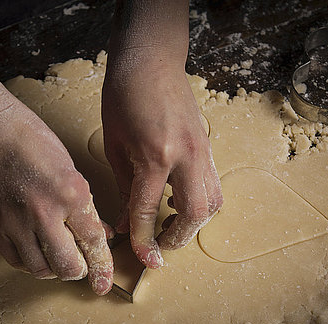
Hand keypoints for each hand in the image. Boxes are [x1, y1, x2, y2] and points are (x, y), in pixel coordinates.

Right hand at [0, 96, 113, 294]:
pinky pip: (16, 260)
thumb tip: (99, 233)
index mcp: (70, 193)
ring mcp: (15, 223)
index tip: (104, 282)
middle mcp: (44, 213)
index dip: (102, 265)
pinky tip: (35, 251)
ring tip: (57, 258)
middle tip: (81, 266)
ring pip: (40, 270)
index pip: (93, 241)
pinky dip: (30, 262)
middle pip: (68, 266)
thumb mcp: (69, 168)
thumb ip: (83, 205)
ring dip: (54, 269)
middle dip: (79, 271)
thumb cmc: (28, 139)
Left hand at [102, 51, 222, 268]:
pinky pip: (212, 184)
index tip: (142, 258)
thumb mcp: (114, 145)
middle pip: (195, 214)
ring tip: (171, 226)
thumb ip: (124, 187)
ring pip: (213, 201)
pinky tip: (179, 201)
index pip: (149, 210)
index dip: (143, 239)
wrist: (151, 60)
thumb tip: (125, 222)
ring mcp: (202, 150)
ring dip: (194, 223)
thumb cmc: (124, 95)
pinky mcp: (208, 146)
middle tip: (161, 247)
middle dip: (178, 238)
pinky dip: (199, 202)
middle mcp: (186, 155)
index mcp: (156, 155)